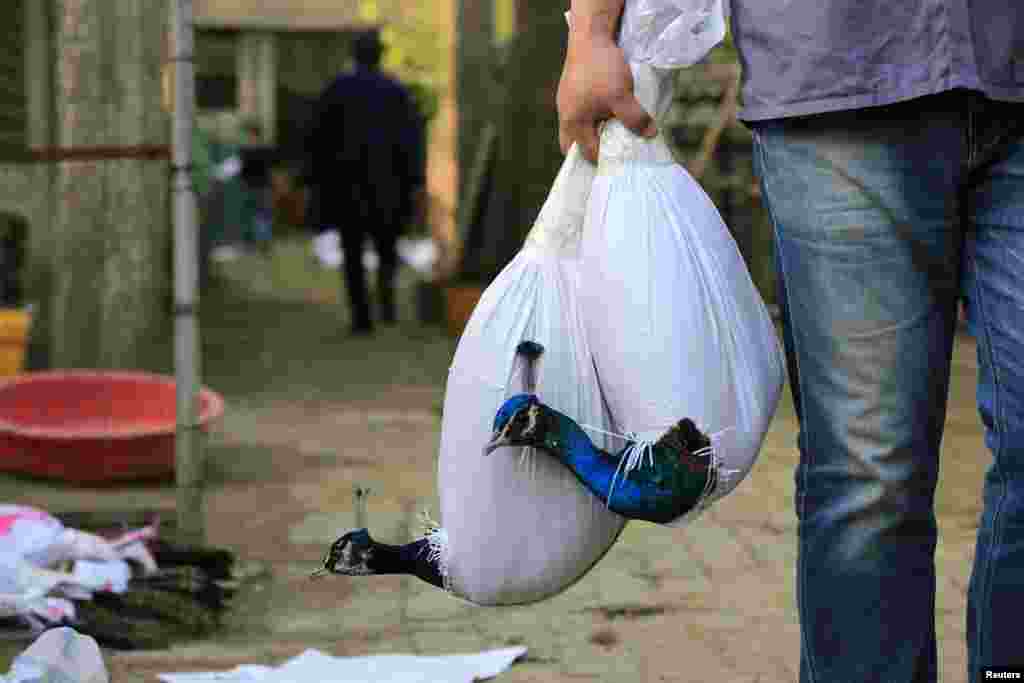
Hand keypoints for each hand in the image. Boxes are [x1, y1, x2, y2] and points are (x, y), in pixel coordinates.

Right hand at [557, 32, 656, 162]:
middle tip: (611, 150)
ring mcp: (565, 102)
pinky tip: (606, 111)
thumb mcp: (622, 97)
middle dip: (590, 150)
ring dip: (592, 133)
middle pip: (573, 146)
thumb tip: (650, 135)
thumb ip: (635, 119)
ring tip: (612, 131)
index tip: (622, 159)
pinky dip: (591, 118)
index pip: (587, 153)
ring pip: (576, 128)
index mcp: (573, 123)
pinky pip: (579, 113)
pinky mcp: (570, 90)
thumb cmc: (602, 69)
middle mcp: (565, 116)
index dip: (605, 159)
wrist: (590, 36)